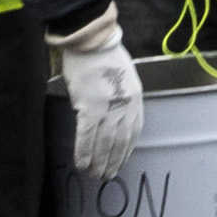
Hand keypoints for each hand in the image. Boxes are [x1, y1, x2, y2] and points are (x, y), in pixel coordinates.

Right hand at [52, 10, 149, 177]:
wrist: (91, 40)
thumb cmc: (104, 55)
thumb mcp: (124, 76)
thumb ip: (122, 96)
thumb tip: (113, 116)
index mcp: (135, 97)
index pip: (134, 130)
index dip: (127, 148)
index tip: (122, 160)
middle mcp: (125, 105)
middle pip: (120, 140)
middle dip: (114, 160)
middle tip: (107, 176)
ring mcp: (108, 108)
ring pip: (105, 143)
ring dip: (100, 162)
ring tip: (95, 175)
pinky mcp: (90, 107)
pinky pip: (87, 136)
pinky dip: (84, 152)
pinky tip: (81, 164)